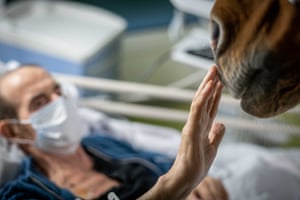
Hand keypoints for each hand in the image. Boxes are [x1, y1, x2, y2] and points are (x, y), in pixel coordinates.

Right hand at [139, 65, 224, 199]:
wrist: (187, 177)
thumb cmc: (197, 164)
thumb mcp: (213, 147)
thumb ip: (217, 134)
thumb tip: (222, 123)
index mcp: (203, 126)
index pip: (210, 105)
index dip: (215, 92)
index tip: (220, 79)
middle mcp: (197, 122)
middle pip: (204, 99)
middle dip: (210, 83)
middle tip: (214, 68)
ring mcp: (193, 124)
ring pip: (200, 100)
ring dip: (206, 86)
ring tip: (213, 72)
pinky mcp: (191, 129)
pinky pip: (197, 110)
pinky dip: (204, 97)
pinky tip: (210, 86)